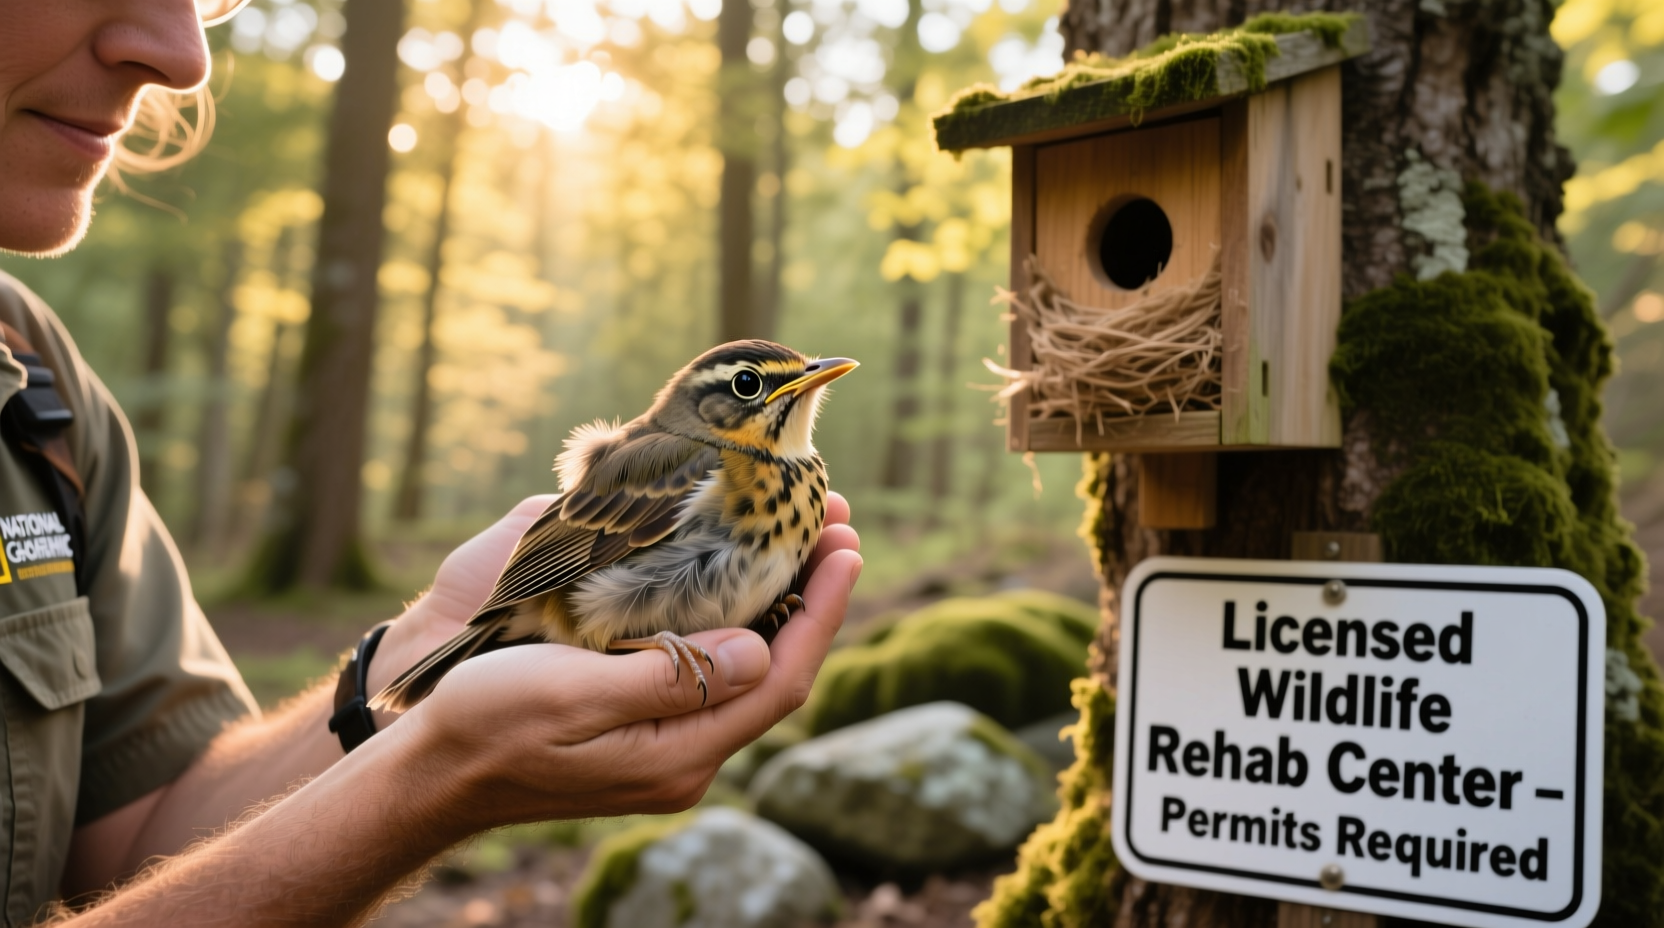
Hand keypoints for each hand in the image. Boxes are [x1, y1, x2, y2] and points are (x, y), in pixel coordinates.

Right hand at [378, 495, 860, 833]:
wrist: (435, 772)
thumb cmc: (489, 724)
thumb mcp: (571, 694)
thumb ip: (665, 678)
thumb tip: (757, 649)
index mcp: (678, 755)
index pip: (778, 680)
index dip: (820, 612)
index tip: (845, 548)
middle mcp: (688, 757)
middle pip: (778, 671)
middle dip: (813, 595)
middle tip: (838, 522)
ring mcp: (671, 746)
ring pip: (752, 668)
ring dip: (783, 601)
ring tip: (807, 535)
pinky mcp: (650, 730)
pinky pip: (719, 671)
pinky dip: (743, 617)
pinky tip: (746, 577)